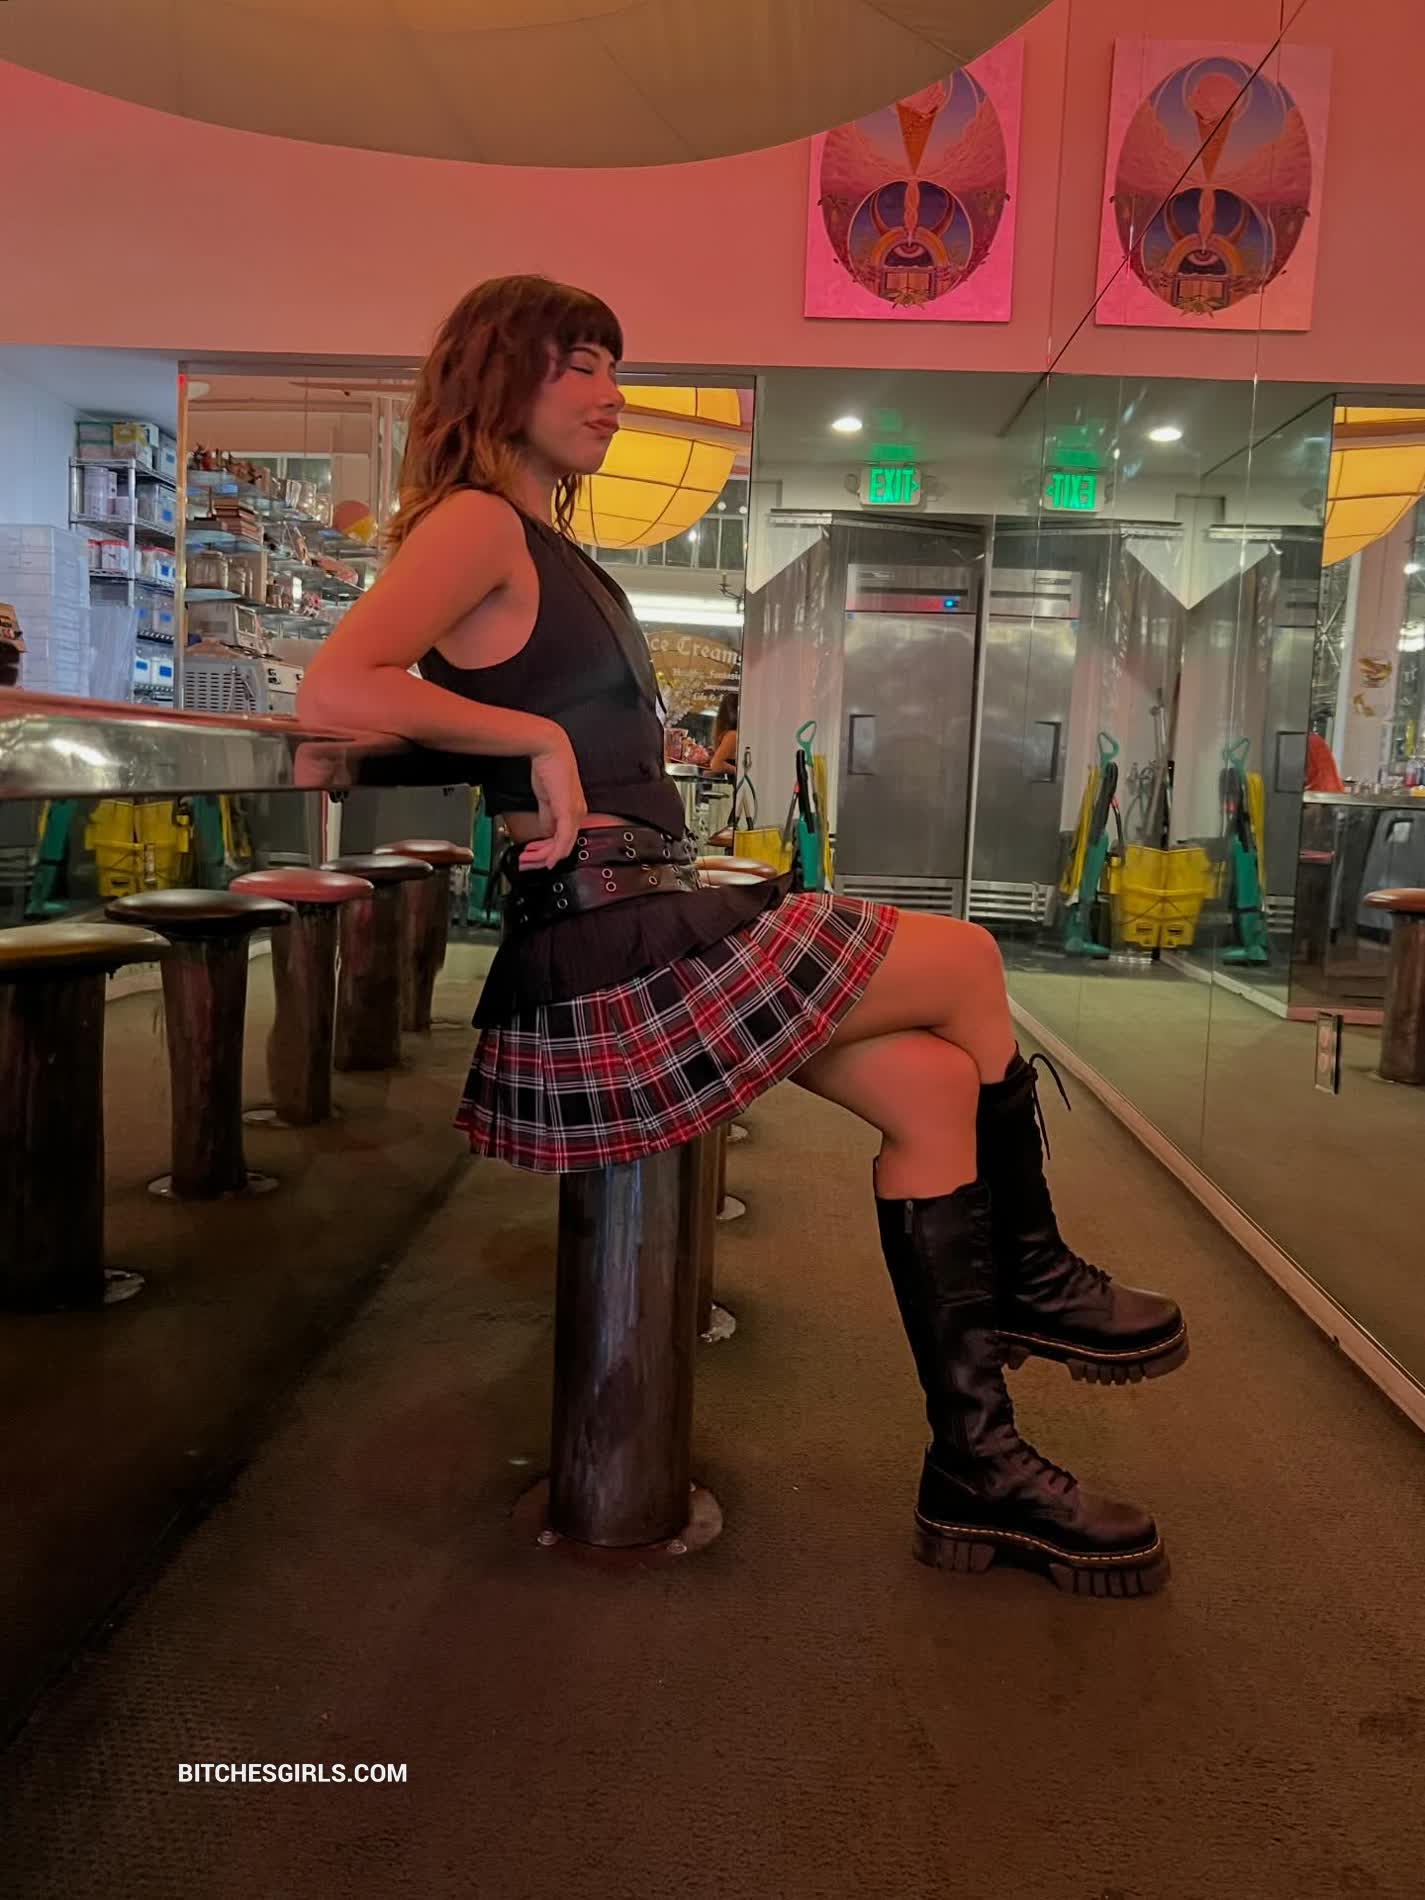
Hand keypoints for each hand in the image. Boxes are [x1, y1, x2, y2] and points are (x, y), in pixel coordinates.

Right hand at [520, 733, 588, 870]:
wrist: (549, 749)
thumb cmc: (549, 768)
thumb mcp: (546, 799)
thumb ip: (547, 817)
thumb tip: (545, 833)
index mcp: (575, 811)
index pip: (564, 839)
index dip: (548, 852)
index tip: (534, 857)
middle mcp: (578, 813)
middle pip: (564, 846)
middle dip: (543, 858)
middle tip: (527, 863)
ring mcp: (575, 812)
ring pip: (564, 846)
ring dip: (545, 857)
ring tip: (528, 860)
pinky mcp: (568, 810)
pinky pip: (564, 838)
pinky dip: (556, 852)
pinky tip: (548, 860)